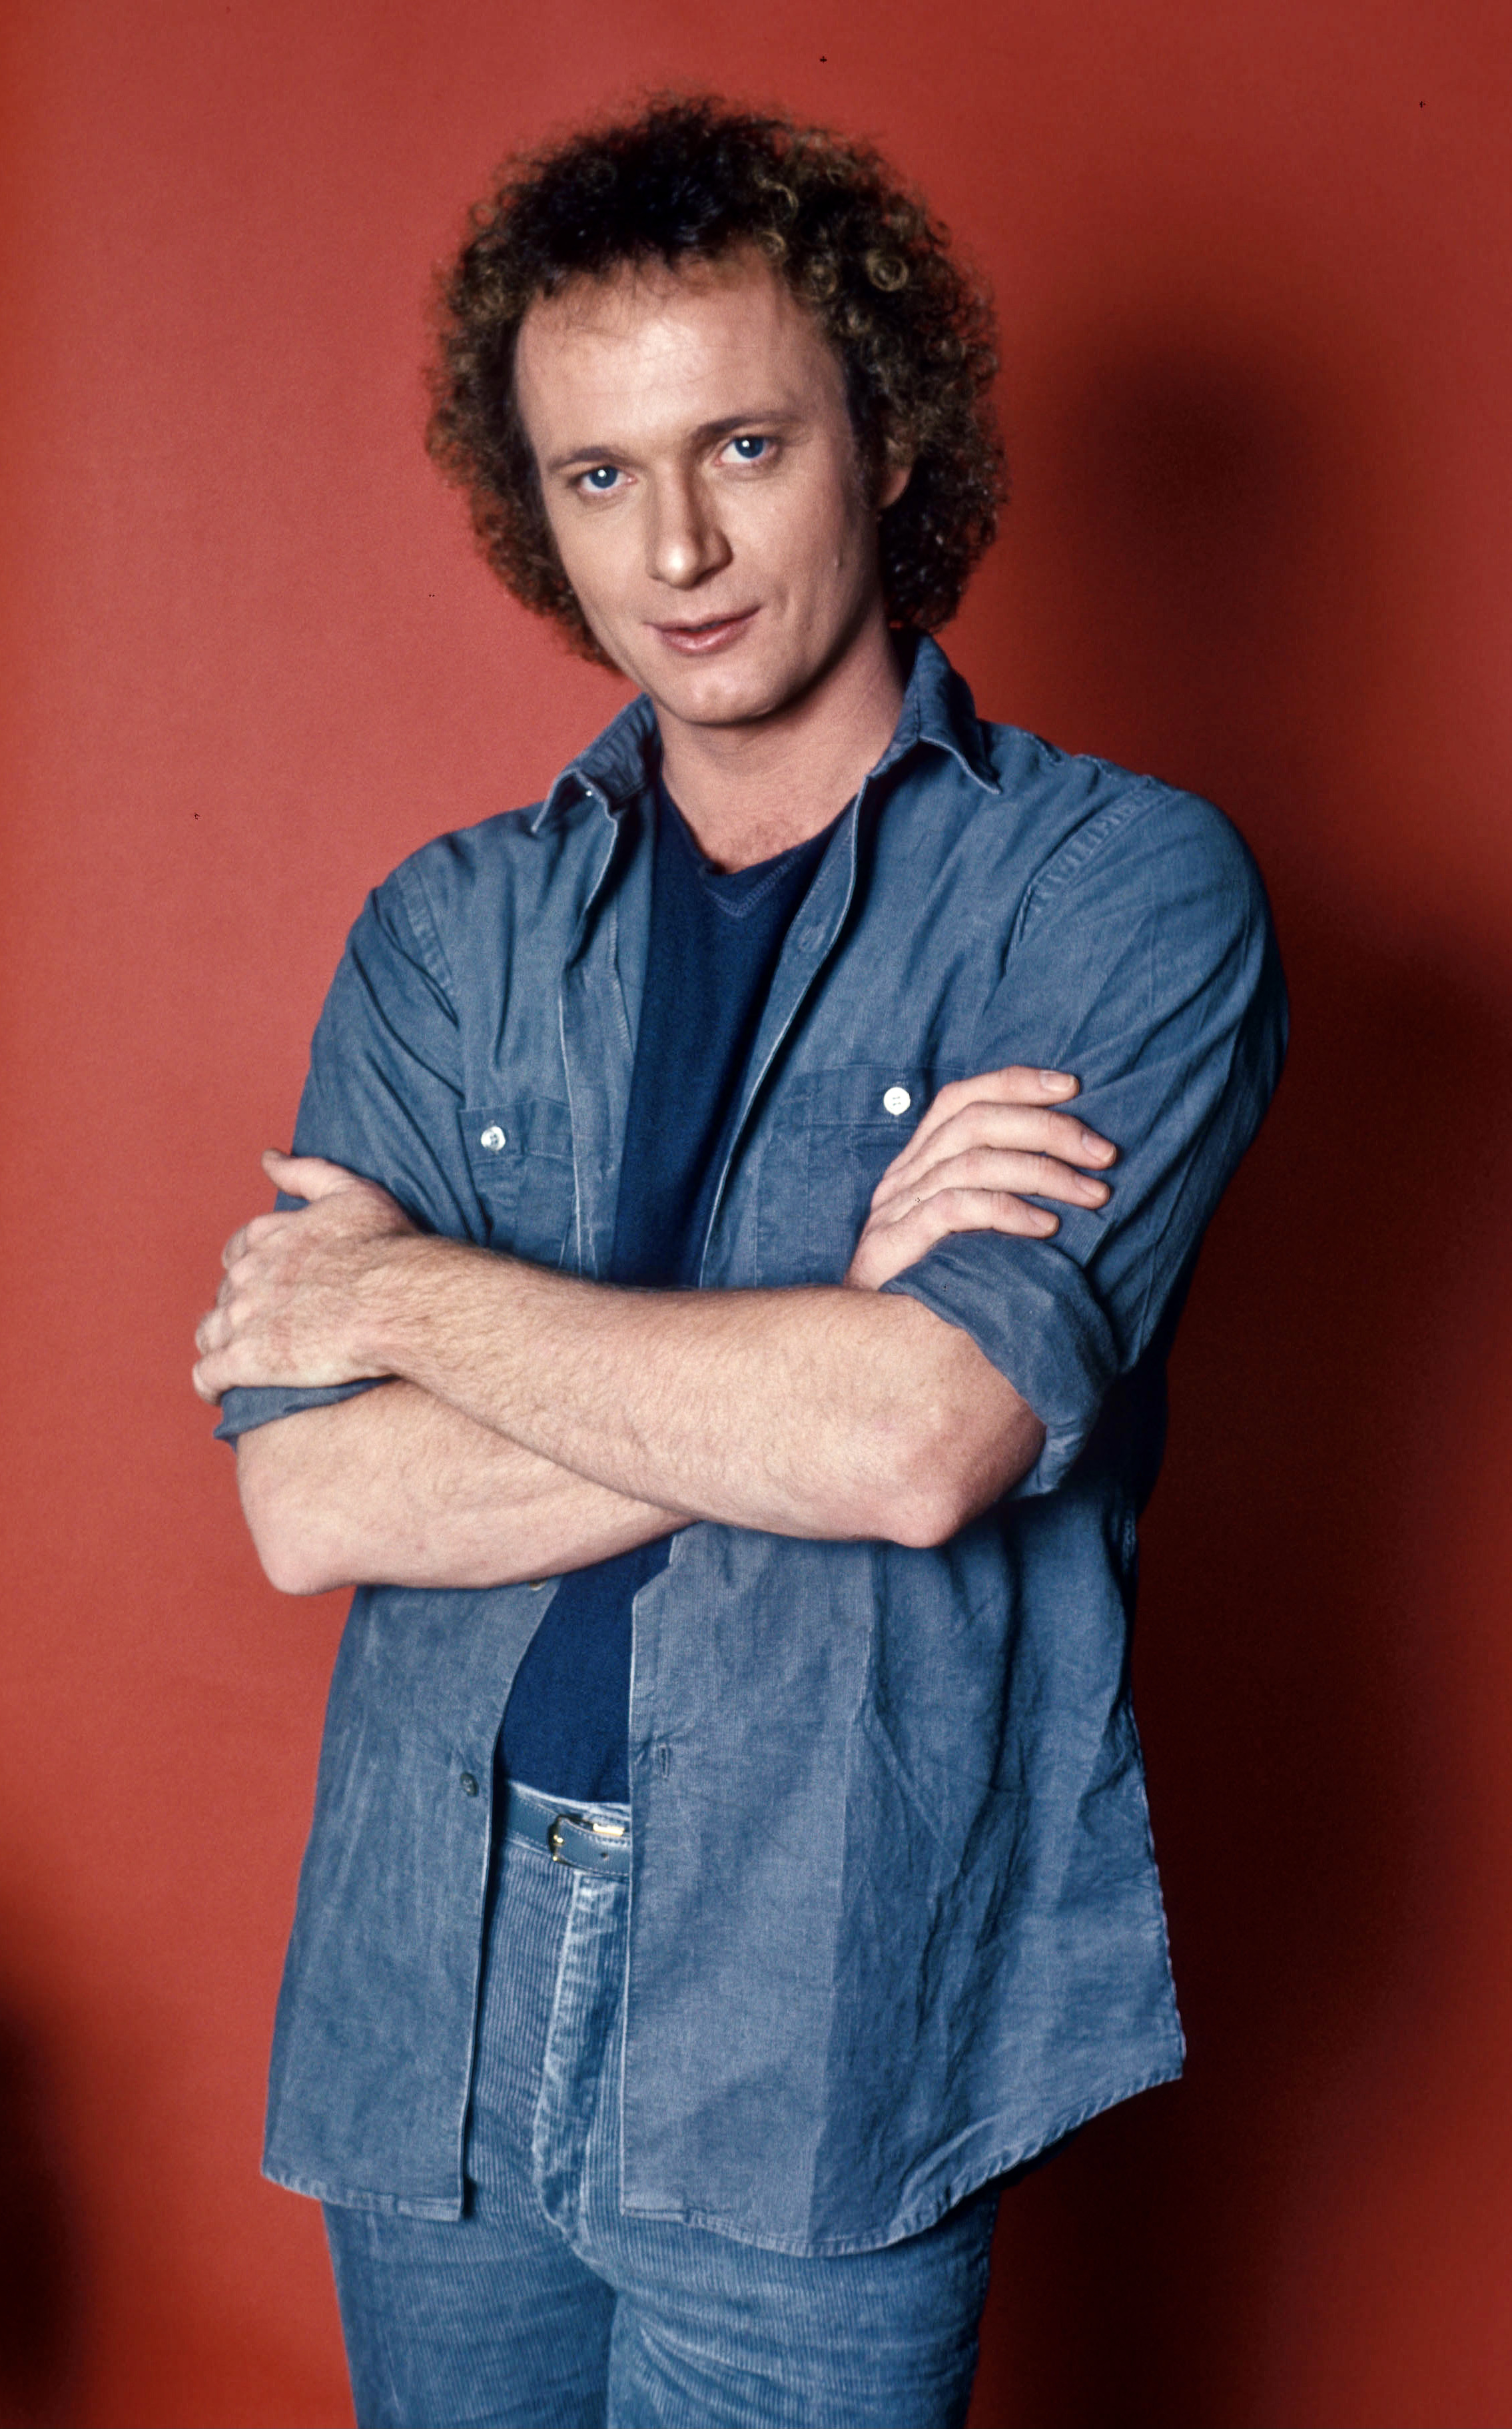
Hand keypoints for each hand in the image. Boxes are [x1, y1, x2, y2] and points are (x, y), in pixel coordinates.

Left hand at [192, 1151, 417, 1403]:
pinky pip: (208, 1375)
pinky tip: (216, 1392)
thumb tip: (268, 1157)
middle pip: (226, 1294)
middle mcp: (248, 1275)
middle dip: (238, 1309)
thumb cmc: (384, 1248)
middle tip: (263, 1328)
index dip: (248, 1267)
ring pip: (210, 1333)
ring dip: (219, 1344)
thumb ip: (305, 1172)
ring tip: (237, 1361)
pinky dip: (208, 1384)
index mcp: (270, 1238)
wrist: (395, 1300)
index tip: (262, 1282)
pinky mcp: (247, 1360)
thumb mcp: (350, 1192)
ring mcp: (243, 1318)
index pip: (240, 1251)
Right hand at [844, 1068, 1113, 1291]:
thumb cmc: (931, 1280)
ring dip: (1044, 1173)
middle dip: (1049, 1130)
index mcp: (919, 1160)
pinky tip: (1047, 1228)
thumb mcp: (966, 1227)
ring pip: (973, 1162)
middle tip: (1103, 1154)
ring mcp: (897, 1208)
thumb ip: (996, 1190)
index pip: (964, 1099)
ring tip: (1092, 1195)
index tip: (1072, 1086)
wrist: (870, 1341)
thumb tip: (1072, 1165)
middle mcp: (905, 1175)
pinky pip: (956, 1209)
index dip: (1016, 1083)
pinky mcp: (896, 1243)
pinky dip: (1008, 1211)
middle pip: (977, 1122)